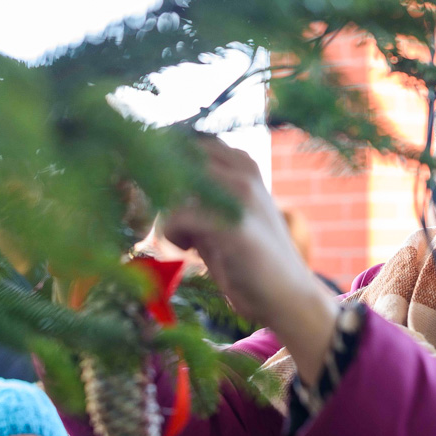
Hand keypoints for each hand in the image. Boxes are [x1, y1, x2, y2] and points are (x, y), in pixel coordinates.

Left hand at [163, 137, 336, 381]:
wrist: (288, 296)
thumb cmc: (249, 258)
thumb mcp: (222, 215)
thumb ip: (197, 194)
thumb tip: (148, 178)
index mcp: (242, 164)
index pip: (186, 139)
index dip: (159, 159)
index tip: (147, 186)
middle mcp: (243, 171)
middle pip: (174, 154)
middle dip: (153, 182)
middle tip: (156, 215)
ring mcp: (241, 194)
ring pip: (172, 182)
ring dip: (161, 212)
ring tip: (178, 237)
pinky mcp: (234, 224)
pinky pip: (178, 214)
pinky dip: (170, 233)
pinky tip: (186, 248)